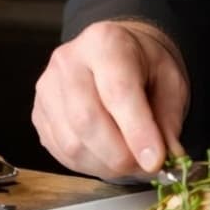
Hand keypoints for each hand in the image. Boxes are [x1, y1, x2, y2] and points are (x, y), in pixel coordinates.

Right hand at [32, 20, 188, 179]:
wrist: (116, 55)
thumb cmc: (144, 67)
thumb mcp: (171, 82)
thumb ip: (168, 119)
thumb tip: (166, 158)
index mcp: (105, 42)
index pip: (118, 91)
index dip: (137, 131)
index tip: (155, 161)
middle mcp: (68, 61)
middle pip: (87, 119)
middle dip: (120, 155)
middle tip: (146, 168)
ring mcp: (47, 88)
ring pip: (71, 142)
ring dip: (106, 164)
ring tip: (131, 162)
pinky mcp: (39, 113)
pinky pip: (60, 152)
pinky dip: (89, 164)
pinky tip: (109, 158)